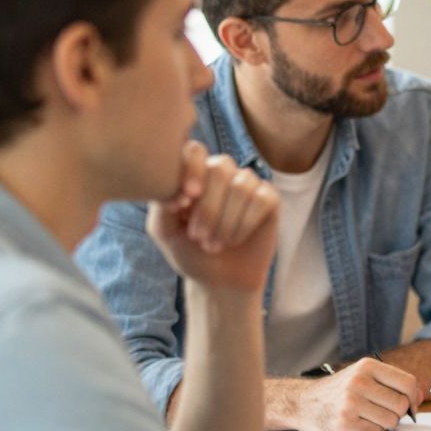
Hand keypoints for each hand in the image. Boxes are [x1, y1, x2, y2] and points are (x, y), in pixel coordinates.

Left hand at [146, 139, 279, 297]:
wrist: (219, 279)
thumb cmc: (189, 252)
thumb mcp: (164, 230)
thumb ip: (161, 204)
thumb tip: (180, 190)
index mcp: (194, 173)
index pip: (195, 151)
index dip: (192, 171)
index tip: (185, 202)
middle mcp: (221, 174)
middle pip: (220, 168)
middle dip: (209, 207)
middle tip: (199, 236)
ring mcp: (247, 184)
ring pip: (241, 185)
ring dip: (226, 221)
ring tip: (215, 243)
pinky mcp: (269, 199)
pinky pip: (262, 199)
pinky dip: (246, 223)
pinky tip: (236, 239)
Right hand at [271, 357, 423, 430]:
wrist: (302, 402)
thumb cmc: (339, 389)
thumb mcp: (362, 375)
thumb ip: (391, 381)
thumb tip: (419, 396)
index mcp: (367, 366)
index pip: (408, 382)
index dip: (414, 396)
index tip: (411, 404)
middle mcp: (359, 382)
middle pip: (401, 404)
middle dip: (398, 411)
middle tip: (383, 410)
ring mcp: (350, 403)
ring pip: (391, 420)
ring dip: (385, 422)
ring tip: (369, 416)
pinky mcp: (344, 422)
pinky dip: (372, 430)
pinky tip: (359, 422)